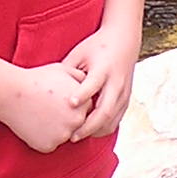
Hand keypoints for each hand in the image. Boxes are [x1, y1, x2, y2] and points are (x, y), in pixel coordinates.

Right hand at [4, 61, 90, 153]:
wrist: (12, 93)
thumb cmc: (37, 79)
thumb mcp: (64, 70)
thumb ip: (80, 77)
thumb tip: (88, 82)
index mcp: (83, 104)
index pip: (85, 111)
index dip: (71, 105)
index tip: (59, 100)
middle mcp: (77, 122)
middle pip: (76, 125)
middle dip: (66, 119)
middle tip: (49, 108)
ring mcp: (63, 135)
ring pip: (63, 136)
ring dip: (55, 130)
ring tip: (41, 115)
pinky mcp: (48, 146)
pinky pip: (49, 144)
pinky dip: (43, 138)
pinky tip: (34, 124)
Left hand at [63, 25, 140, 141]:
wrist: (124, 41)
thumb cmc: (96, 47)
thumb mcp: (79, 53)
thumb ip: (67, 72)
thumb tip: (50, 94)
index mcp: (103, 68)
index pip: (93, 84)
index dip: (82, 95)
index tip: (69, 105)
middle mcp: (116, 82)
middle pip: (105, 110)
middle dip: (88, 126)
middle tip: (71, 136)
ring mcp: (124, 93)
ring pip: (112, 120)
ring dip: (95, 131)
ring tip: (77, 136)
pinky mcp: (126, 100)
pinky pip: (116, 121)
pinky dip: (102, 129)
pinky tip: (88, 131)